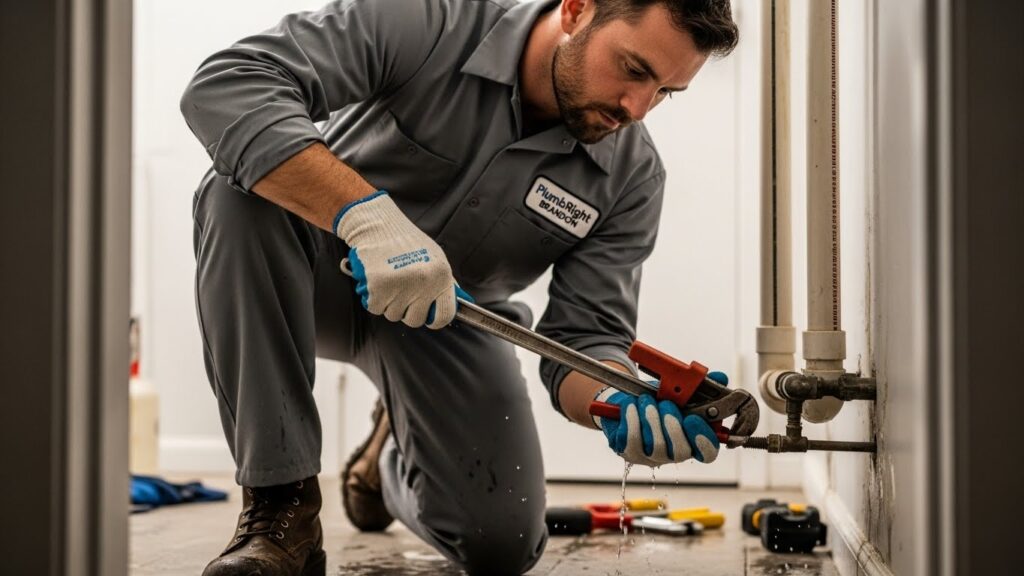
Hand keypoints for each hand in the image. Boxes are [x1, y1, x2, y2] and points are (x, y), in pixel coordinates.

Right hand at [334, 191, 461, 328]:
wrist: (377, 224)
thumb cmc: (405, 240)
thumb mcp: (434, 257)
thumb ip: (445, 282)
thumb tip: (458, 303)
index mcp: (441, 275)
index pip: (444, 316)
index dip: (433, 318)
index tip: (426, 313)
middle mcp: (423, 282)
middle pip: (415, 320)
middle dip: (406, 310)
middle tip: (400, 290)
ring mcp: (400, 286)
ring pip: (393, 315)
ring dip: (388, 302)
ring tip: (389, 279)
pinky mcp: (378, 287)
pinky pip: (375, 308)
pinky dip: (372, 298)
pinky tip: (376, 280)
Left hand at [594, 371, 728, 466]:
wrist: (627, 401)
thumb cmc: (657, 399)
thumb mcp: (679, 390)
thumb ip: (701, 386)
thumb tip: (720, 378)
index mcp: (691, 441)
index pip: (707, 452)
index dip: (704, 439)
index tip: (693, 418)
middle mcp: (672, 454)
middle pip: (680, 451)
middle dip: (672, 425)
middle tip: (665, 404)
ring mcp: (650, 456)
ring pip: (655, 445)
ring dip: (650, 417)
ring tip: (645, 400)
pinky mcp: (628, 452)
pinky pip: (631, 439)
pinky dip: (632, 418)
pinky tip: (631, 405)